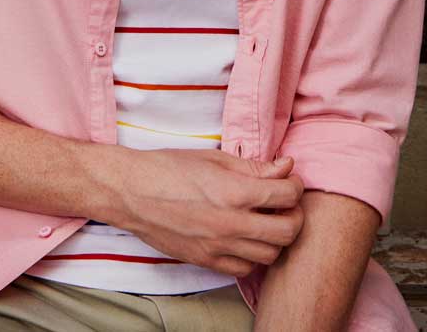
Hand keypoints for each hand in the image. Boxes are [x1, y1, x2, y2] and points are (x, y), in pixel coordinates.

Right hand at [108, 148, 303, 276]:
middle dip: (294, 215)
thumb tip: (286, 166)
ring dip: (275, 237)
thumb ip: (253, 167)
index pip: (286, 195)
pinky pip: (245, 268)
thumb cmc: (169, 168)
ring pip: (270, 255)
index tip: (289, 181)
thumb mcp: (213, 158)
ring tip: (265, 219)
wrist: (131, 192)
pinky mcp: (206, 261)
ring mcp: (218, 247)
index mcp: (233, 192)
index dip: (295, 186)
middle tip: (285, 203)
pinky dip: (252, 255)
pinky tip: (244, 237)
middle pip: (288, 231)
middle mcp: (230, 224)